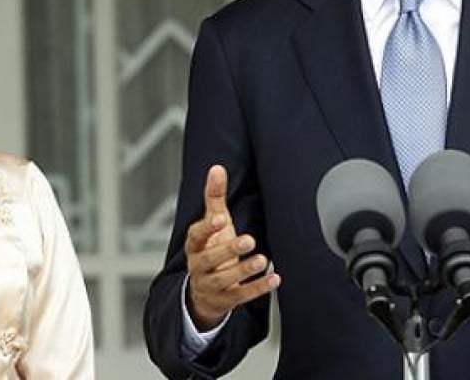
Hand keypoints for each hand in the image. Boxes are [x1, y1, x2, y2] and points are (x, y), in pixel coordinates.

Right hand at [185, 164, 280, 330]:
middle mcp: (199, 266)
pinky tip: (274, 279)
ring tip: (262, 260)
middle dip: (228, 250)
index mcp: (195, 246)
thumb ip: (214, 197)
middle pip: (209, 260)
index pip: (195, 236)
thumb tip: (216, 168)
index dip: (206, 228)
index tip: (219, 218)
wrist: (204, 292)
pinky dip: (257, 288)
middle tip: (249, 240)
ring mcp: (211, 286)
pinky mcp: (225, 301)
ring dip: (243, 270)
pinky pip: (241, 296)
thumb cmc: (211, 249)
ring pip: (224, 281)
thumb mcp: (212, 225)